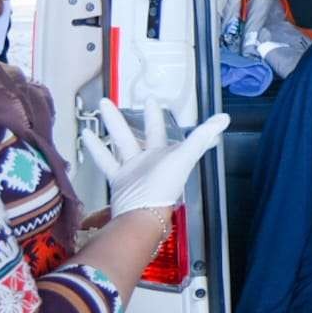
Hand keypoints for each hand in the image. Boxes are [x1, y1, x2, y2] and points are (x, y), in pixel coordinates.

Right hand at [80, 98, 229, 216]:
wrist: (141, 213)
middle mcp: (151, 160)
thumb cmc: (165, 185)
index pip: (167, 131)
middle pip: (145, 132)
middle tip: (137, 99)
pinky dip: (96, 148)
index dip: (164, 118)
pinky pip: (106, 160)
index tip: (157, 103)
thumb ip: (202, 136)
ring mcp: (133, 168)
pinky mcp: (118, 178)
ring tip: (101, 105)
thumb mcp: (185, 156)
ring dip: (112, 123)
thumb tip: (225, 117)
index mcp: (168, 154)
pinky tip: (86, 133)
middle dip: (142, 116)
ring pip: (121, 141)